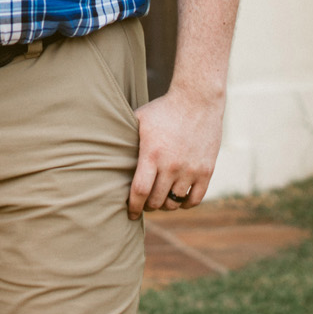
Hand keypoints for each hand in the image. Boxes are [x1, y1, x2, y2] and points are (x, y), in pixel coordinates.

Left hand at [129, 86, 224, 219]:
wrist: (197, 100)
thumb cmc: (163, 110)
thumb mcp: (138, 120)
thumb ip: (125, 140)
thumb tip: (105, 153)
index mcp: (152, 155)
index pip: (139, 191)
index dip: (133, 207)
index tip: (130, 213)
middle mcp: (171, 166)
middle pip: (156, 201)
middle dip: (147, 206)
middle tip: (144, 203)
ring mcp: (190, 169)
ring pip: (174, 203)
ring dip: (165, 205)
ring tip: (160, 200)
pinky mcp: (206, 170)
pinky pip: (194, 199)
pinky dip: (184, 204)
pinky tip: (178, 200)